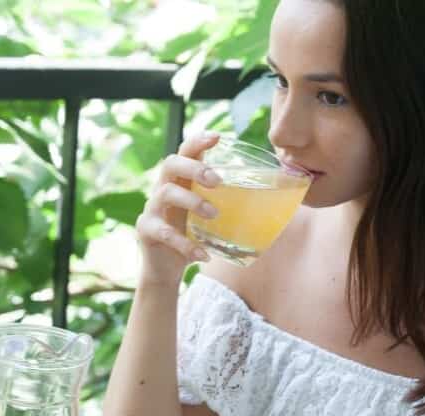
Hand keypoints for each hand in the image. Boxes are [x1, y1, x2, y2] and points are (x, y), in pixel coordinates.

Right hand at [134, 131, 222, 285]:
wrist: (164, 270)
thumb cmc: (191, 238)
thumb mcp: (209, 219)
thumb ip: (229, 206)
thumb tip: (278, 200)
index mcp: (179, 182)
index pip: (184, 152)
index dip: (197, 142)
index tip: (217, 137)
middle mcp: (162, 190)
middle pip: (170, 164)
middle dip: (194, 167)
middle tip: (217, 181)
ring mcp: (151, 210)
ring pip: (166, 193)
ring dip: (193, 201)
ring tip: (214, 215)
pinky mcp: (146, 231)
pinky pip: (165, 233)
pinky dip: (186, 244)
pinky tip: (203, 254)